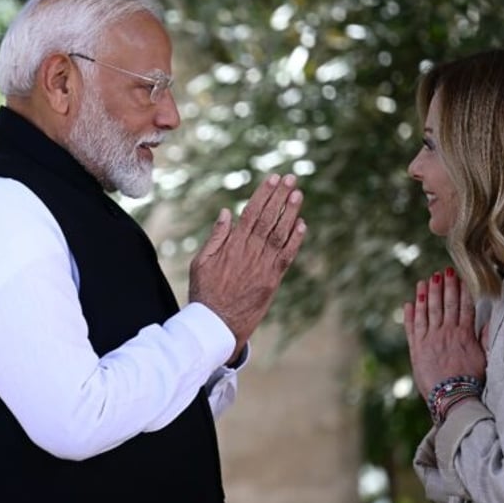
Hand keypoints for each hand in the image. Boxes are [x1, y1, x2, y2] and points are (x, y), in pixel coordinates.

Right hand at [189, 174, 306, 360]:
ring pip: (280, 233)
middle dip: (280, 196)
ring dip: (290, 212)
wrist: (216, 324)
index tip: (273, 179)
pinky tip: (302, 224)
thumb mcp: (201, 262)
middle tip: (291, 178)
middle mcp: (250, 252)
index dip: (264, 194)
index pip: (251, 212)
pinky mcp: (272, 280)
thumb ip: (216, 237)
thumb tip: (226, 212)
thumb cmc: (205, 292)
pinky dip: (295, 240)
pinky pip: (287, 256)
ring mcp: (263, 265)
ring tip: (298, 193)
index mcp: (232, 245)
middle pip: (268, 218)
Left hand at [403, 268, 486, 399]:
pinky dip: (410, 314)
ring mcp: (430, 339)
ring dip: (425, 294)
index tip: (460, 276)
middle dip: (444, 285)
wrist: (452, 397)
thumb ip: (484, 338)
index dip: (461, 289)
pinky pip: (412, 327)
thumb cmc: (472, 382)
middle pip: (445, 303)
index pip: (463, 306)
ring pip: (427, 311)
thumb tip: (488, 320)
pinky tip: (409, 303)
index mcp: (464, 334)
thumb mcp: (484, 359)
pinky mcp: (417, 348)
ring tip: (425, 280)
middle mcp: (446, 332)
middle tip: (443, 270)